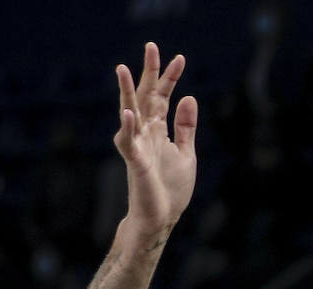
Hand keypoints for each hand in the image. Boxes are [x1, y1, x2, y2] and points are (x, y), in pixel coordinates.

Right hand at [114, 43, 196, 240]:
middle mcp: (145, 133)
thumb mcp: (186, 154)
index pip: (163, 97)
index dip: (170, 78)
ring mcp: (138, 147)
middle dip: (149, 73)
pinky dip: (128, 127)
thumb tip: (189, 97)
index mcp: (158, 130)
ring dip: (126, 92)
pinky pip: (129, 143)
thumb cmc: (170, 188)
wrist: (160, 218)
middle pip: (146, 97)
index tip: (179, 58)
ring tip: (122, 69)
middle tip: (152, 46)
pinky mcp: (136, 164)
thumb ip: (186, 127)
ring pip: (130, 114)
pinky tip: (128, 113)